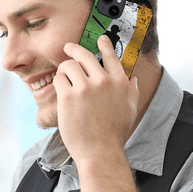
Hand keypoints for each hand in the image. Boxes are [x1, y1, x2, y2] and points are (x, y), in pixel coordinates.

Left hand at [53, 35, 138, 165]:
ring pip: (69, 65)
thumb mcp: (130, 110)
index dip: (104, 44)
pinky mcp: (68, 97)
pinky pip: (59, 78)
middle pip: (84, 54)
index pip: (111, 55)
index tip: (100, 39)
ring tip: (64, 76)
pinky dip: (58, 81)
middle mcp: (103, 81)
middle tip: (68, 47)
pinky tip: (61, 88)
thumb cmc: (114, 133)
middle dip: (74, 48)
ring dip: (65, 69)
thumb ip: (132, 92)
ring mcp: (85, 88)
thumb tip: (133, 79)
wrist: (100, 152)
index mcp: (119, 82)